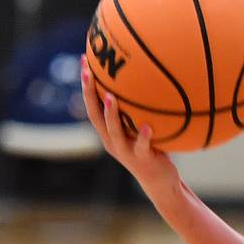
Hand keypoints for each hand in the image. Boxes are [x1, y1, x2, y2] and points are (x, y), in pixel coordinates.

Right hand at [79, 55, 180, 198]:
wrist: (160, 181)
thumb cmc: (152, 150)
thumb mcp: (143, 127)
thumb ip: (140, 110)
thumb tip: (149, 79)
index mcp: (109, 132)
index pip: (92, 105)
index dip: (86, 85)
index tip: (84, 61)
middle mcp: (112, 141)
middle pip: (94, 115)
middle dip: (89, 93)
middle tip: (87, 72)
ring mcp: (125, 151)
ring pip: (114, 131)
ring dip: (111, 114)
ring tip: (110, 96)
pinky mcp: (142, 159)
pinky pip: (142, 146)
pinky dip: (144, 136)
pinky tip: (148, 126)